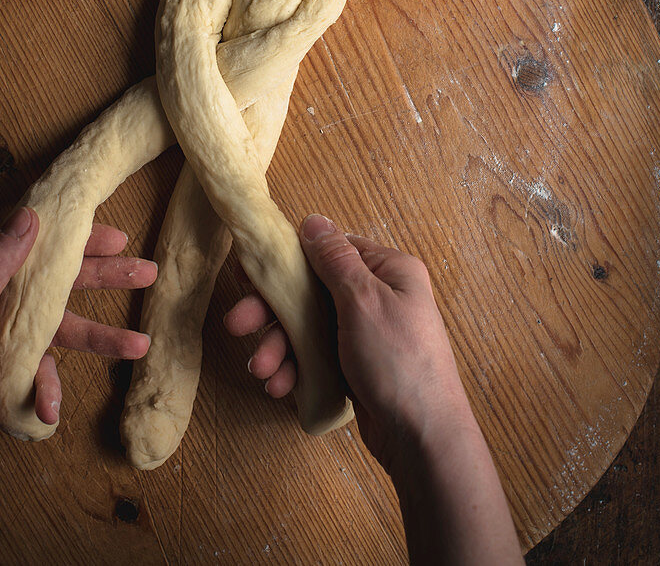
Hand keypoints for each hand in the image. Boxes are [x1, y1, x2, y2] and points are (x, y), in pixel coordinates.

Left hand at [0, 207, 156, 491]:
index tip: (115, 236)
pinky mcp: (8, 371)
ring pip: (59, 328)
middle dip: (102, 280)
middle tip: (144, 272)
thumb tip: (29, 216)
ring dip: (98, 338)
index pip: (34, 244)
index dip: (77, 239)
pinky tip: (48, 406)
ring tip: (139, 345)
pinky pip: (42, 371)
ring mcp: (1, 337)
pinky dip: (48, 389)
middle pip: (55, 282)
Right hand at [225, 214, 522, 564]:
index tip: (251, 273)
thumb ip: (334, 260)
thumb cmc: (399, 361)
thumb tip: (313, 220)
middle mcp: (378, 297)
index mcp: (388, 271)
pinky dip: (296, 368)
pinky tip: (281, 385)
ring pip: (309, 328)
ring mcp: (366, 334)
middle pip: (312, 292)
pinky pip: (316, 357)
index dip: (289, 261)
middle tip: (236, 324)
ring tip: (263, 370)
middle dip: (273, 313)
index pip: (330, 251)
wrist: (423, 438)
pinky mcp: (356, 366)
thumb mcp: (363, 300)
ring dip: (281, 347)